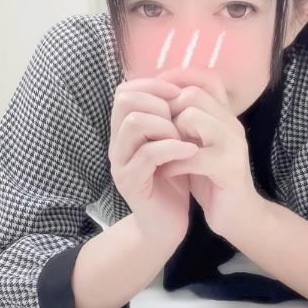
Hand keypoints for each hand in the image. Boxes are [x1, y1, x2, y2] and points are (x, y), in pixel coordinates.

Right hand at [108, 77, 198, 243]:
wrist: (167, 223)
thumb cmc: (174, 179)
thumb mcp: (173, 141)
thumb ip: (170, 115)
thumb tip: (180, 83)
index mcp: (124, 130)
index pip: (124, 91)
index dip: (152, 85)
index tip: (178, 95)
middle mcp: (116, 143)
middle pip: (124, 101)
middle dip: (158, 103)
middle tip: (180, 120)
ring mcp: (119, 162)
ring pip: (134, 123)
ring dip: (165, 125)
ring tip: (184, 138)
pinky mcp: (129, 182)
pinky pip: (147, 154)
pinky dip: (173, 148)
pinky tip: (191, 152)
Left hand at [154, 65, 258, 236]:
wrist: (238, 217)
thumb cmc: (211, 180)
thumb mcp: (195, 145)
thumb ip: (183, 123)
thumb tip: (154, 101)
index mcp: (226, 116)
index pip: (206, 78)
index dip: (178, 78)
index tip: (153, 91)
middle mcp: (232, 124)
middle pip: (193, 94)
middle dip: (167, 111)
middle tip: (156, 134)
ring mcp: (233, 144)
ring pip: (192, 117)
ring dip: (169, 135)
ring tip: (160, 153)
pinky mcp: (230, 168)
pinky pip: (192, 155)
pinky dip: (172, 164)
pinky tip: (163, 173)